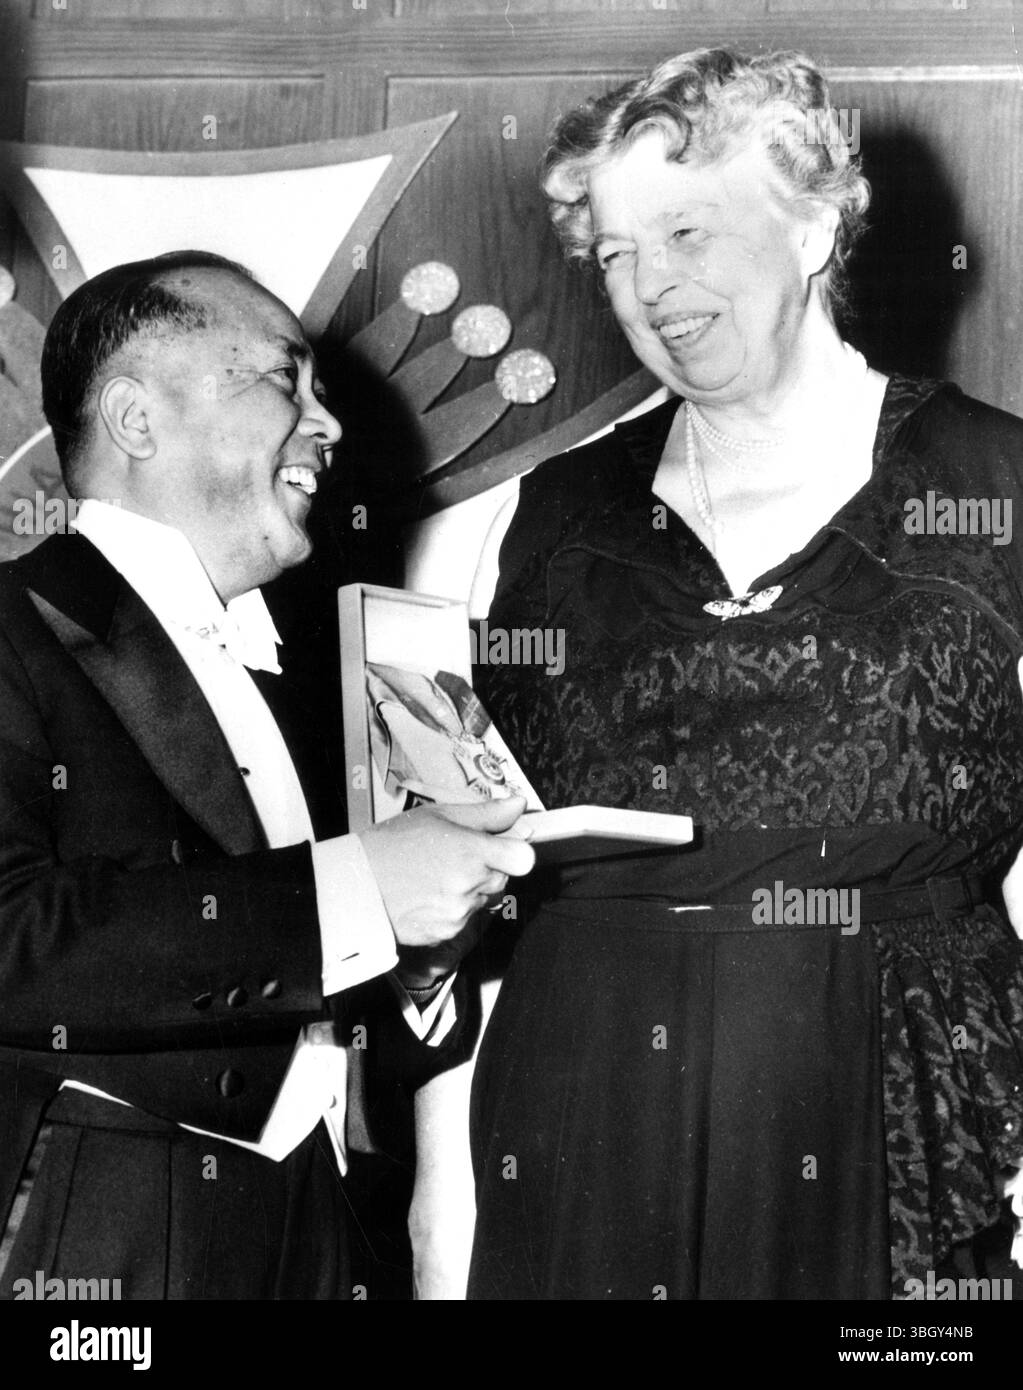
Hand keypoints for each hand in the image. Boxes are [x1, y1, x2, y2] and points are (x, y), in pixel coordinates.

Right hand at [358, 796, 534, 957]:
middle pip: (504, 878)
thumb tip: (518, 804)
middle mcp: (469, 885)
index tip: (502, 847)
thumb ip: (485, 813)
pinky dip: (453, 908)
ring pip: (484, 899)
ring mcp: (459, 912)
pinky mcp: (447, 932)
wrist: (355, 886)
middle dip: (488, 868)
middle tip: (454, 858)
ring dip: (470, 889)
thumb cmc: (392, 845)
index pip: (523, 858)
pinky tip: (427, 895)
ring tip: (435, 876)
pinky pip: (465, 919)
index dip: (515, 851)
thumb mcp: (437, 816)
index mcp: (470, 851)